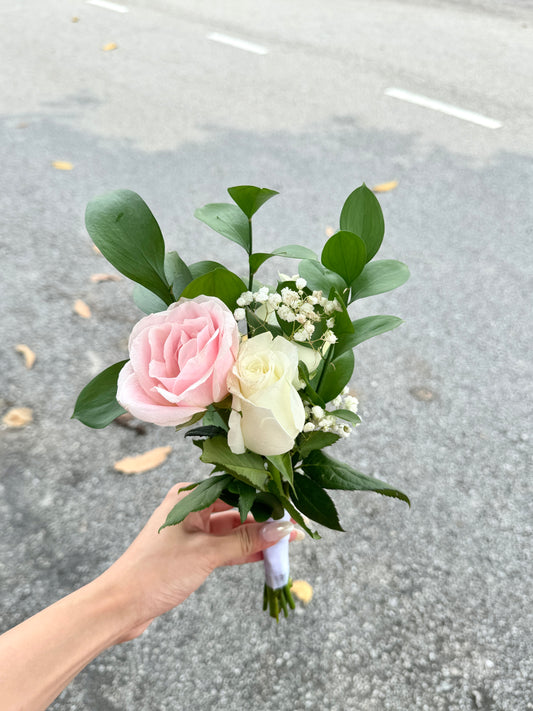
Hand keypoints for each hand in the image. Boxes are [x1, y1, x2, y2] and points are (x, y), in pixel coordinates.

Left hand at [99, 482, 300, 640]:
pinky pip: (223, 548)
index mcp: (187, 498)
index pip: (234, 489)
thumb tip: (280, 530)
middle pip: (235, 509)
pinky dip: (242, 553)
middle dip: (262, 520)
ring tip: (284, 544)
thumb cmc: (155, 572)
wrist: (120, 606)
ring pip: (231, 531)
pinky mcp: (190, 553)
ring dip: (255, 538)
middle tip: (292, 529)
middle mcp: (189, 509)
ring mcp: (190, 532)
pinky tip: (264, 557)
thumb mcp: (206, 554)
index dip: (263, 499)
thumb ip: (245, 542)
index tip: (288, 508)